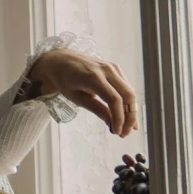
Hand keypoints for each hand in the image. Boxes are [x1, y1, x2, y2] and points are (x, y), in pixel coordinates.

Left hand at [19, 47, 138, 136]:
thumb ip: (96, 109)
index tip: (117, 132)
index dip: (119, 118)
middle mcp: (106, 70)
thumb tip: (112, 125)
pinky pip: (126, 87)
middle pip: (127, 95)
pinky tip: (127, 116)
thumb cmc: (65, 80)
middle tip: (125, 133)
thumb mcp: (76, 97)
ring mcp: (112, 67)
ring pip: (129, 92)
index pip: (114, 100)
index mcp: (93, 77)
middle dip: (129, 117)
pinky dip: (128, 102)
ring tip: (126, 128)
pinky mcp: (115, 68)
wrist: (61, 60)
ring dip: (131, 111)